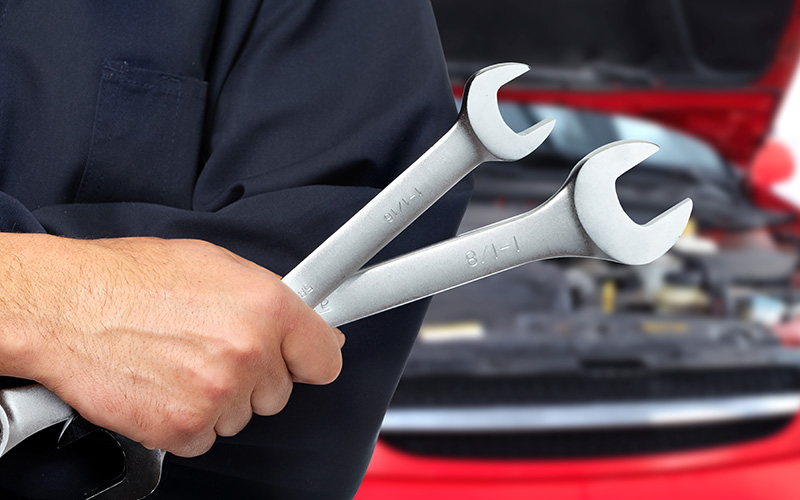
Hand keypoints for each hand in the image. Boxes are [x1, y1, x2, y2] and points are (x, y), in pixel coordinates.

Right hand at [0, 235, 343, 456]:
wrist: (68, 305)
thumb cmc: (133, 279)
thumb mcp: (217, 265)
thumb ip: (268, 300)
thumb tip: (303, 326)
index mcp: (268, 307)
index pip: (325, 357)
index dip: (309, 359)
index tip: (300, 361)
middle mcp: (250, 352)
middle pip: (280, 391)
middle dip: (253, 376)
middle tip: (211, 350)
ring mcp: (218, 394)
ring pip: (242, 416)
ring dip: (217, 399)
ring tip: (178, 361)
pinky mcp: (184, 428)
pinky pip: (206, 437)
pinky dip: (186, 421)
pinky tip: (163, 386)